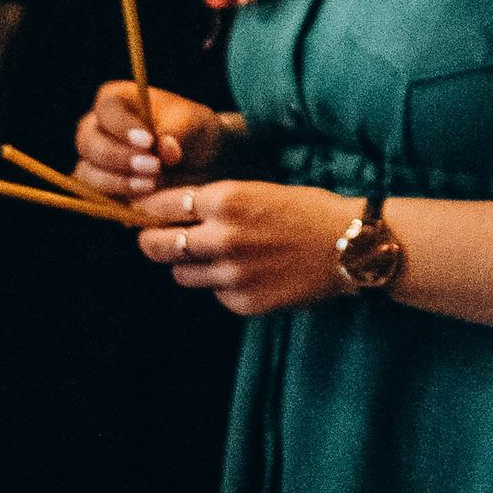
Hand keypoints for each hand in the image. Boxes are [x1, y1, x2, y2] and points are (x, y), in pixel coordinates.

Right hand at [76, 79, 230, 198]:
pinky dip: (118, 200)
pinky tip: (144, 199)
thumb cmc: (191, 129)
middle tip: (153, 166)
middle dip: (118, 157)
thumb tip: (166, 150)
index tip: (149, 141)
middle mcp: (97, 129)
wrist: (198, 160)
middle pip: (88, 142)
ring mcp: (94, 161)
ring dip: (116, 182)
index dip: (123, 126)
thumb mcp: (194, 122)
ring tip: (151, 184)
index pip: (107, 108)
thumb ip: (179, 131)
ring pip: (86, 173)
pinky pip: (95, 197)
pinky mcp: (99, 189)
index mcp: (117, 100)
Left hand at [135, 178, 356, 316]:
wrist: (350, 246)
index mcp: (226, 200)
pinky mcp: (243, 302)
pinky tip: (246, 272)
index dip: (148, 208)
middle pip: (157, 245)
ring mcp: (231, 274)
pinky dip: (220, 284)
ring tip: (208, 256)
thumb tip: (172, 211)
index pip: (162, 205)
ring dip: (186, 265)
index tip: (143, 211)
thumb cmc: (307, 210)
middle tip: (152, 239)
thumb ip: (215, 203)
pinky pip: (214, 293)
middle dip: (150, 241)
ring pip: (181, 274)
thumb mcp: (258, 190)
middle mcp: (222, 238)